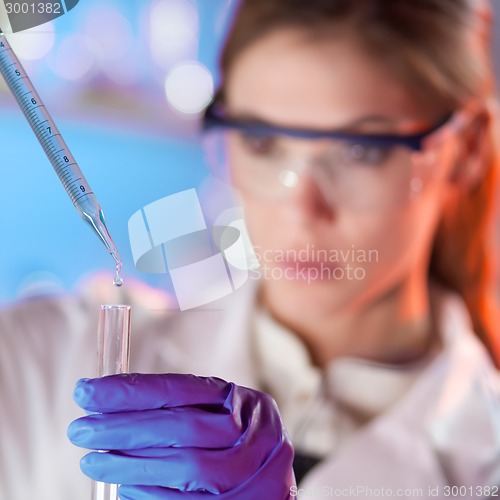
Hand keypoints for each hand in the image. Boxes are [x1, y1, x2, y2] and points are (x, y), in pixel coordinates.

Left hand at [67, 373, 294, 498]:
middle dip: (125, 427)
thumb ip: (182, 409)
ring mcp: (255, 474)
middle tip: (80, 429)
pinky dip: (152, 493)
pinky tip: (124, 486)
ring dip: (131, 464)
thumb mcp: (222, 416)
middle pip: (183, 427)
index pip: (183, 389)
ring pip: (187, 467)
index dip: (133, 390)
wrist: (273, 486)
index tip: (90, 391)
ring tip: (92, 460)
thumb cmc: (239, 445)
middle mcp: (256, 434)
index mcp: (247, 402)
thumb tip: (114, 405)